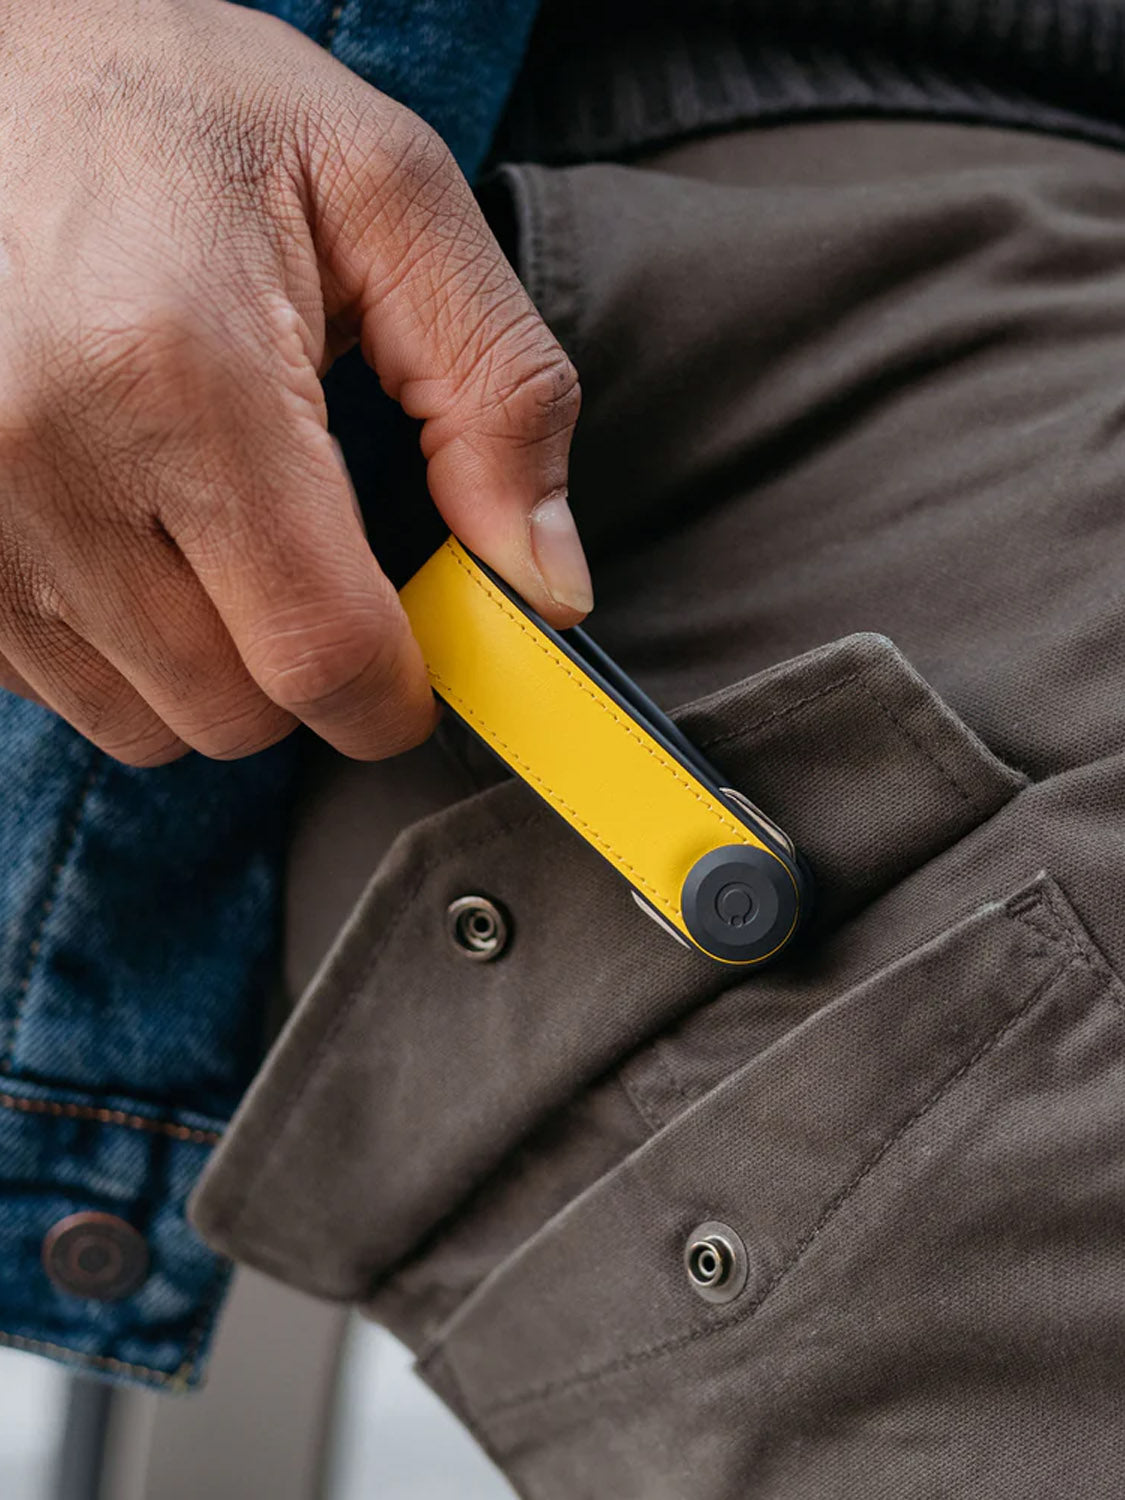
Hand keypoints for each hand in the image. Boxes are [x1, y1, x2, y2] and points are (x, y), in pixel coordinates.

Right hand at [0, 0, 587, 763]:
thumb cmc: (187, 115)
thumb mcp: (387, 199)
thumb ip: (501, 393)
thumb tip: (548, 585)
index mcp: (182, 370)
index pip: (319, 652)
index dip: (394, 693)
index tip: (415, 664)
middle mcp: (42, 458)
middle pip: (233, 711)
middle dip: (306, 669)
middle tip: (311, 553)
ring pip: (140, 720)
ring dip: (208, 663)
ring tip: (204, 517)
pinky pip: (50, 685)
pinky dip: (114, 644)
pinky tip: (123, 524)